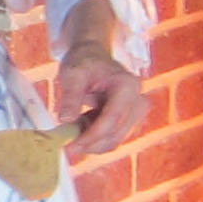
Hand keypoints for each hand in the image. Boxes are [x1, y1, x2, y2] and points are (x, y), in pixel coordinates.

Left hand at [54, 0, 148, 151]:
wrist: (93, 56)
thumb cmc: (84, 62)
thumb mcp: (73, 74)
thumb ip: (71, 97)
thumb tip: (65, 120)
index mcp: (128, 86)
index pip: (112, 119)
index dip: (92, 136)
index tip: (70, 144)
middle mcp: (138, 101)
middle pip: (115, 135)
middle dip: (89, 142)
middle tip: (65, 140)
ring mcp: (136, 113)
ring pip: (113, 141)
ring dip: (90, 140)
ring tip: (73, 123)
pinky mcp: (129, 122)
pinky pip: (111, 138)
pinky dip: (93, 137)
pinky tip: (82, 121)